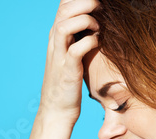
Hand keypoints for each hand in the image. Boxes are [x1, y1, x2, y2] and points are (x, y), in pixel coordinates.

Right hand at [39, 0, 99, 124]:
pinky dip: (89, 42)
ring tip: (98, 27)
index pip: (63, 7)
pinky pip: (75, 50)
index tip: (96, 4)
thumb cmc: (68, 84)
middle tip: (100, 7)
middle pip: (63, 10)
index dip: (78, 0)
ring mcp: (59, 57)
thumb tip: (93, 27)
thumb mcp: (70, 57)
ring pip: (64, 25)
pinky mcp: (67, 71)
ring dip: (84, 20)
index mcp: (56, 37)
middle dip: (83, 3)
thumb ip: (77, 40)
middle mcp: (55, 43)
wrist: (57, 110)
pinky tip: (97, 43)